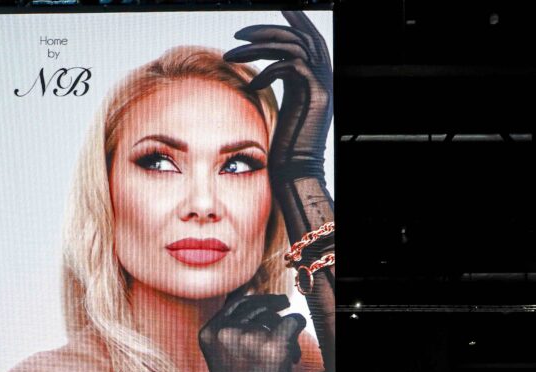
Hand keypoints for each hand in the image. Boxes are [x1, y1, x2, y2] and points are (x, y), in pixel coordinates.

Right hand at [199, 293, 304, 371]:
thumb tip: (261, 300)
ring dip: (284, 332)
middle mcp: (224, 332)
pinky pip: (293, 321)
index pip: (235, 304)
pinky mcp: (272, 344)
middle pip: (255, 306)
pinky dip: (299, 332)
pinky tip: (294, 356)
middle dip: (273, 311)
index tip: (273, 302)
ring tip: (287, 357)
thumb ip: (234, 330)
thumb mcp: (226, 358)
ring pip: (274, 316)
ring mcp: (247, 337)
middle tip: (285, 313)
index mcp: (208, 333)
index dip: (257, 300)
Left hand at [224, 10, 331, 185]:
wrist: (297, 173)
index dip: (291, 21)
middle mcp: (322, 77)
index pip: (306, 38)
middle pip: (299, 36)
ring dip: (258, 47)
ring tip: (231, 54)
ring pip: (291, 46)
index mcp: (315, 78)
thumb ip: (278, 86)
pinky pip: (289, 67)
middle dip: (268, 28)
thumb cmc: (284, 147)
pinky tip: (253, 84)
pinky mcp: (314, 95)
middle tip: (238, 33)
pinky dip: (268, 71)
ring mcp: (320, 85)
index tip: (267, 16)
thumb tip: (258, 74)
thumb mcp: (282, 109)